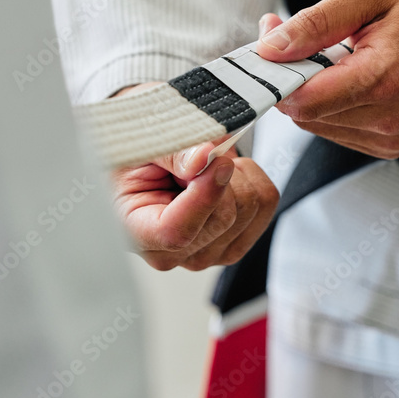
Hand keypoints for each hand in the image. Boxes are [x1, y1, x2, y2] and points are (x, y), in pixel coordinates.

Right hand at [110, 85, 278, 270]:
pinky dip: (252, 177)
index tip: (216, 161)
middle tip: (197, 155)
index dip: (204, 196)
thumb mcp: (139, 144)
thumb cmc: (132, 156)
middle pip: (224, 217)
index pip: (178, 232)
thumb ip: (170, 152)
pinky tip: (223, 175)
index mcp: (137, 233)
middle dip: (220, 172)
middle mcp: (173, 253)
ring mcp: (207, 252)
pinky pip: (266, 203)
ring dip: (235, 173)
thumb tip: (203, 158)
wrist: (142, 160)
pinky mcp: (235, 242)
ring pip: (250, 208)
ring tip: (204, 166)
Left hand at [255, 0, 398, 158]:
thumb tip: (271, 47)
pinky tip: (347, 72)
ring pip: (317, 125)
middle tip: (292, 33)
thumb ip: (318, 22)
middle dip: (288, 77)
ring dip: (309, 90)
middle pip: (305, 115)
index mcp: (385, 80)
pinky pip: (338, 129)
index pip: (303, 101)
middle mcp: (389, 119)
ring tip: (331, 50)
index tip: (268, 40)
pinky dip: (330, 102)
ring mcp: (392, 137)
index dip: (275, 75)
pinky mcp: (392, 143)